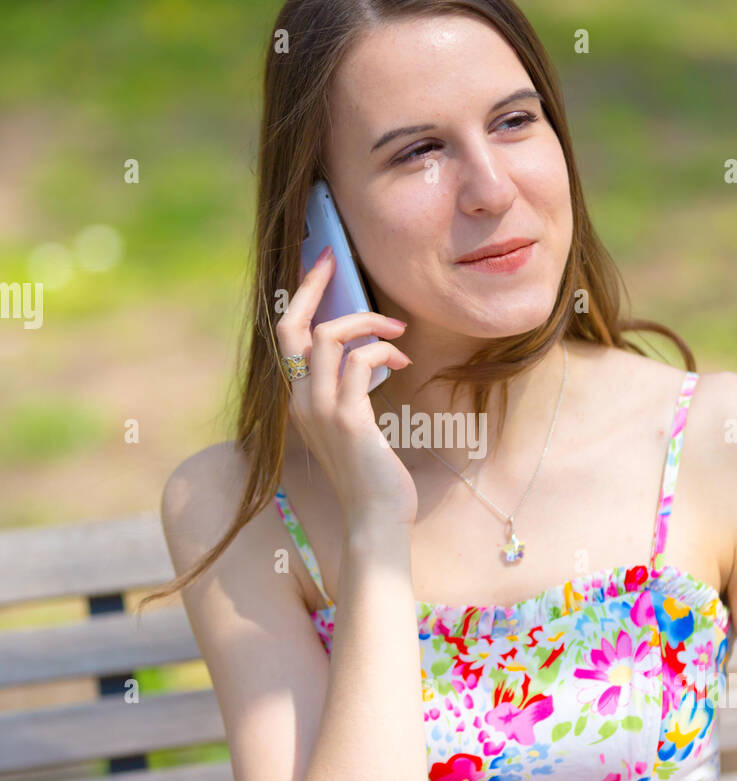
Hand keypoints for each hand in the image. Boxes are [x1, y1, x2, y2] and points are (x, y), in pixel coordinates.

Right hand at [276, 245, 417, 527]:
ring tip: (397, 329)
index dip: (301, 296)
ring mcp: (321, 410)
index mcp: (301, 401)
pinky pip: (361, 361)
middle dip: (314, 286)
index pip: (288, 337)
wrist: (374, 522)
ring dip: (367, 321)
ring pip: (329, 337)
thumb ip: (351, 393)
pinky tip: (403, 357)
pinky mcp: (348, 420)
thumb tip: (369, 353)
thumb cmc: (372, 478)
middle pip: (295, 327)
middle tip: (336, 258)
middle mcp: (302, 402)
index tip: (320, 265)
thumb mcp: (354, 427)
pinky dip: (383, 349)